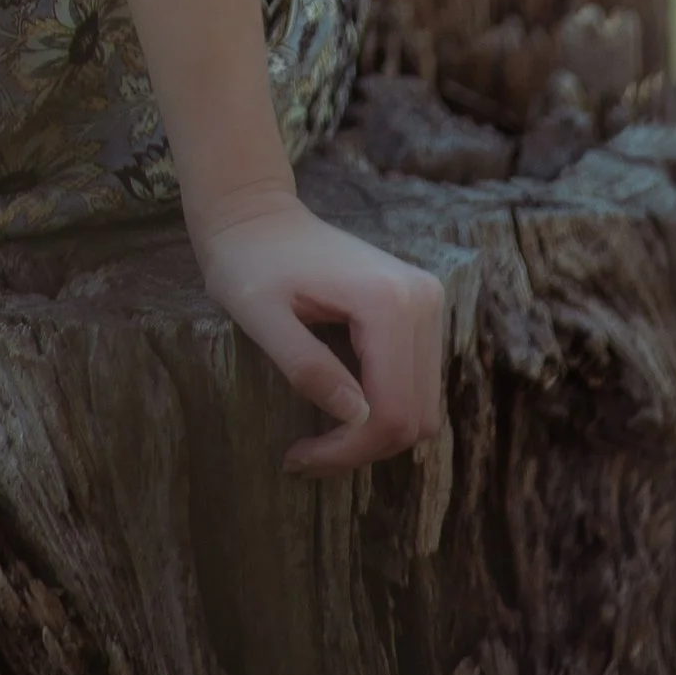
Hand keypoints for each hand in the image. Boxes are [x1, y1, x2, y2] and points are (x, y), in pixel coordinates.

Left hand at [193, 193, 447, 474]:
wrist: (258, 215)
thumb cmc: (248, 261)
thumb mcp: (259, 316)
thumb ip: (306, 365)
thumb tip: (356, 417)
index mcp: (389, 300)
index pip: (391, 412)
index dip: (348, 450)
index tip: (297, 459)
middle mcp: (423, 299)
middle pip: (414, 416)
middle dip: (361, 448)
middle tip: (306, 458)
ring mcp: (427, 301)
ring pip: (422, 407)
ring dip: (375, 435)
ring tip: (321, 441)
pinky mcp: (420, 307)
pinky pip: (416, 383)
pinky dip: (386, 410)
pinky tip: (342, 411)